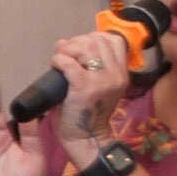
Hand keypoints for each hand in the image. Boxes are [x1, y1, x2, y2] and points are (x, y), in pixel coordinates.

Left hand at [48, 29, 133, 162]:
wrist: (86, 139)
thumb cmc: (87, 113)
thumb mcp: (100, 87)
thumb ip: (93, 67)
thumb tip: (69, 44)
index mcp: (122, 73)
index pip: (114, 40)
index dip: (94, 37)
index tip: (80, 47)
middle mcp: (116, 74)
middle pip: (98, 40)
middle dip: (77, 41)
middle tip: (65, 52)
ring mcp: (102, 80)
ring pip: (86, 47)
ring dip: (67, 49)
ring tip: (60, 59)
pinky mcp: (85, 87)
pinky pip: (69, 63)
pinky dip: (59, 60)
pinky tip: (54, 66)